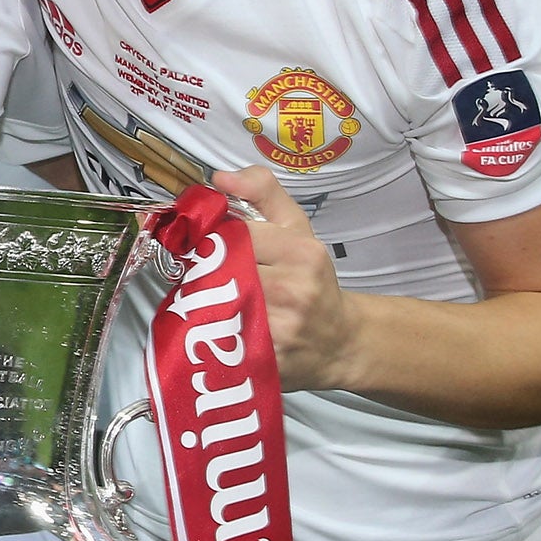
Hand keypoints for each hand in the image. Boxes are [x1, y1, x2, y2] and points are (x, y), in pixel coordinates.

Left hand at [212, 166, 359, 394]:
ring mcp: (280, 330)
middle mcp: (293, 290)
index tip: (205, 247)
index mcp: (300, 252)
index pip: (234, 236)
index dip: (211, 240)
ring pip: (215, 307)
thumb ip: (262, 191)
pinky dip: (211, 335)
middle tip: (200, 275)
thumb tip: (220, 177)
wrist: (341, 343)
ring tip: (207, 300)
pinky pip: (221, 342)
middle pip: (220, 272)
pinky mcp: (266, 363)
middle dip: (202, 273)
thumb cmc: (312, 280)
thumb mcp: (296, 227)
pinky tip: (215, 330)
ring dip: (201, 302)